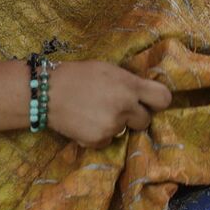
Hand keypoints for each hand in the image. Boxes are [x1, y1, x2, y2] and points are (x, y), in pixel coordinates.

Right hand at [46, 61, 172, 146]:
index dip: (158, 102)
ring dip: (115, 124)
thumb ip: (128, 82)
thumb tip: (145, 94)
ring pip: (125, 130)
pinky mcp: (100, 140)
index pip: (163, 98)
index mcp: (129, 85)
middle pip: (145, 120)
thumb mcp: (108, 69)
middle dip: (134, 116)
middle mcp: (125, 106)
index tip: (150, 102)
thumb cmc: (77, 76)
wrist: (46, 92)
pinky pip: (108, 140)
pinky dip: (100, 134)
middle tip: (117, 108)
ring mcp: (113, 125)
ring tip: (94, 112)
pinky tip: (85, 122)